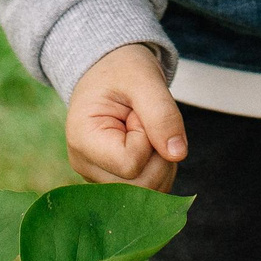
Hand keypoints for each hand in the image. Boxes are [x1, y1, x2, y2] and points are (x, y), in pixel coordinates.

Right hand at [65, 43, 186, 191]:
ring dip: (163, 161)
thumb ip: (161, 114)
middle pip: (140, 185)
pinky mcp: (114, 181)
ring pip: (148, 191)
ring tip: (147, 129)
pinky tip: (151, 143)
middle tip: (146, 120)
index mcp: (83, 139)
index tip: (137, 113)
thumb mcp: (143, 78)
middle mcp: (86, 165)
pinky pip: (149, 190)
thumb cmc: (122, 69)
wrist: (110, 69)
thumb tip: (178, 154)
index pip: (130, 164)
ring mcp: (99, 177)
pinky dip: (161, 169)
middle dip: (159, 153)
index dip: (147, 139)